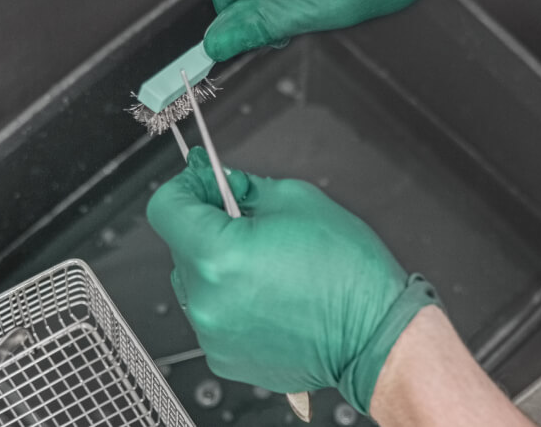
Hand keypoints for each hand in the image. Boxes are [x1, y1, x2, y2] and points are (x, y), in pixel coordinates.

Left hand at [145, 148, 438, 412]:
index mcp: (218, 255)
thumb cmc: (349, 275)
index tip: (200, 184)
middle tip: (249, 223)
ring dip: (218, 267)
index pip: (165, 208)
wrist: (375, 335)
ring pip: (195, 283)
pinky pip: (212, 316)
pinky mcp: (225, 357)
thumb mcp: (297, 202)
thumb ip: (245, 189)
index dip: (184, 188)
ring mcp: (213, 334)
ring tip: (266, 266)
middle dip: (209, 227)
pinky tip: (269, 296)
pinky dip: (231, 301)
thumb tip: (219, 184)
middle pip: (180, 246)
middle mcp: (207, 300)